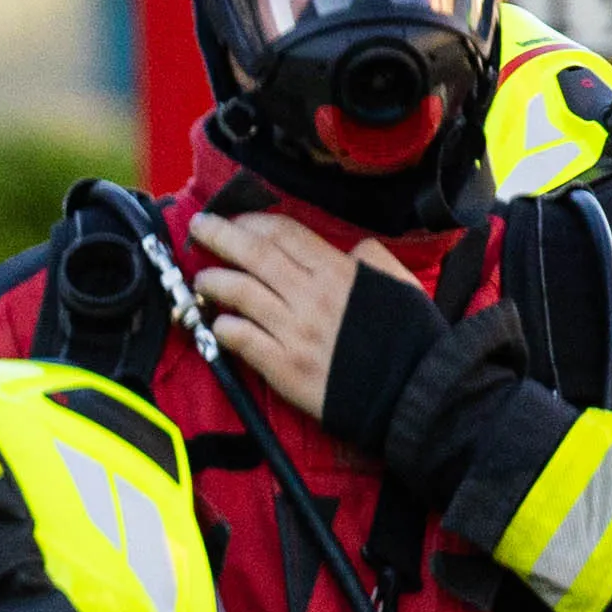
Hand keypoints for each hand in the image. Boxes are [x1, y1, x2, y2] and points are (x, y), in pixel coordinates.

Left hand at [187, 210, 429, 417]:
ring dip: (214, 281)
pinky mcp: (283, 367)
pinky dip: (224, 327)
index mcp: (338, 272)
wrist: (411, 392)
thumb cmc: (409, 337)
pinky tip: (218, 323)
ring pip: (240, 293)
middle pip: (255, 255)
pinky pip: (242, 339)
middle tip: (199, 227)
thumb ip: (371, 259)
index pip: (284, 234)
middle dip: (220, 236)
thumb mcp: (399, 283)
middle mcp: (311, 296)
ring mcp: (294, 332)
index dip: (253, 221)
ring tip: (202, 279)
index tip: (236, 219)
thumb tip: (350, 248)